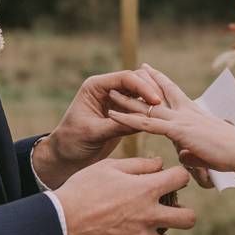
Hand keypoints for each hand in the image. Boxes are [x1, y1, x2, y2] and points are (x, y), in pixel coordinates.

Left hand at [33, 69, 164, 187]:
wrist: (67, 156)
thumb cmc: (72, 142)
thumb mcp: (93, 133)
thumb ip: (116, 125)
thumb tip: (143, 122)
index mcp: (95, 87)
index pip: (124, 79)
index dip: (143, 87)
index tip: (156, 101)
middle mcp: (107, 89)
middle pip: (137, 80)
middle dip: (151, 91)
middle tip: (164, 107)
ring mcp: (116, 100)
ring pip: (141, 93)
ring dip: (153, 101)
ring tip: (167, 114)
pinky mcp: (123, 113)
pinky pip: (141, 108)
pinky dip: (151, 112)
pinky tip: (162, 121)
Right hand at [54, 157, 195, 234]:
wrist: (60, 219)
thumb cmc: (83, 188)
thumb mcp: (108, 167)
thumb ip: (137, 164)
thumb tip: (158, 163)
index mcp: (146, 189)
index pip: (181, 178)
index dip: (178, 176)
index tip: (169, 179)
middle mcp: (149, 215)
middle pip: (188, 219)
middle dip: (183, 215)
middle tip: (168, 213)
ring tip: (144, 233)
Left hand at [106, 65, 234, 174]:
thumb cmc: (232, 155)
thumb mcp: (207, 152)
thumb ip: (193, 153)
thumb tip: (184, 156)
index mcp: (195, 114)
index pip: (175, 93)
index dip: (162, 82)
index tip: (151, 72)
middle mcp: (186, 112)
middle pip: (159, 93)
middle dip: (144, 82)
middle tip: (134, 70)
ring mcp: (181, 120)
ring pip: (148, 107)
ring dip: (128, 100)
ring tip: (111, 92)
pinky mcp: (178, 131)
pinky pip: (147, 123)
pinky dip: (129, 120)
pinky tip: (114, 115)